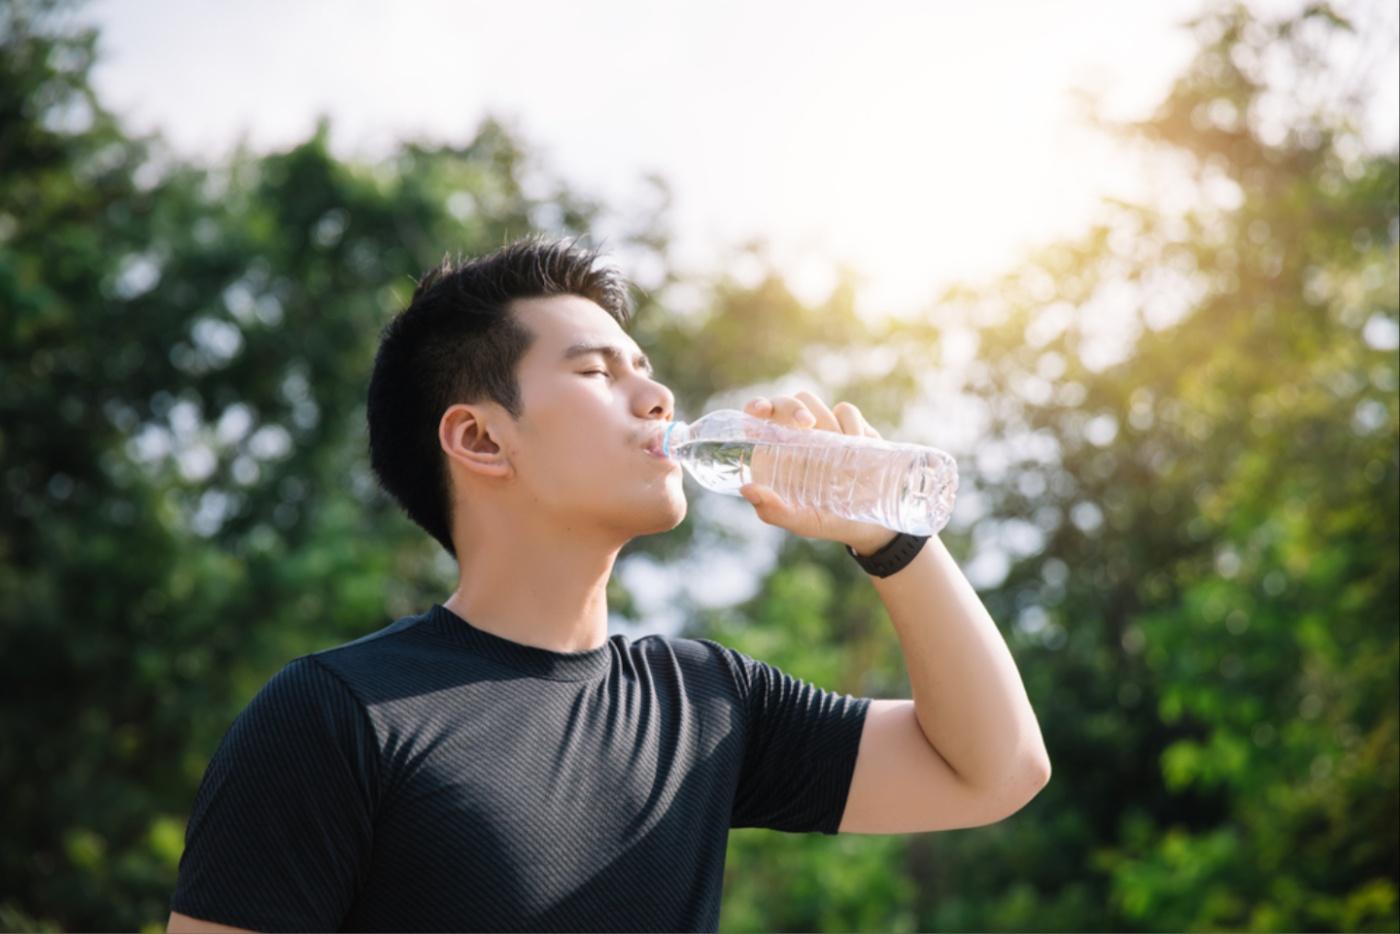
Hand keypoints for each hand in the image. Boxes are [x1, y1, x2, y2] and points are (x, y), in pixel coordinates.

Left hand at [739, 390, 897, 554]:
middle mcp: (795, 436)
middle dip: (792, 407)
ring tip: (840, 444)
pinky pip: (845, 410)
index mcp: (775, 453)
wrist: (871, 523)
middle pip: (783, 402)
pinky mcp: (851, 426)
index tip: (762, 410)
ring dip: (824, 418)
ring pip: (812, 401)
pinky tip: (856, 442)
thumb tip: (746, 489)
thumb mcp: (799, 521)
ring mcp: (822, 429)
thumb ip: (773, 510)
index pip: (757, 419)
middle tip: (806, 422)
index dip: (755, 406)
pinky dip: (851, 422)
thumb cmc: (828, 521)